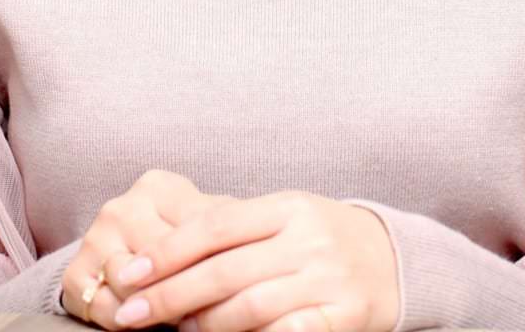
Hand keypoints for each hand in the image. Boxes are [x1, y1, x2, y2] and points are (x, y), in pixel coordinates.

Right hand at [60, 169, 223, 327]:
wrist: (121, 253)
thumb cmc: (176, 235)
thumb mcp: (203, 220)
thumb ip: (225, 225)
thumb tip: (256, 242)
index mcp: (157, 187)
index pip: (194, 227)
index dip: (218, 258)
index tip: (239, 282)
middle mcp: (121, 207)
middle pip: (162, 258)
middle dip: (188, 287)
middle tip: (211, 307)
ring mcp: (94, 238)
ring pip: (132, 285)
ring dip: (157, 307)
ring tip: (182, 317)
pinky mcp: (74, 273)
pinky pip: (104, 307)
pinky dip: (127, 320)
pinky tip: (146, 323)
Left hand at [106, 188, 400, 331]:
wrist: (393, 261)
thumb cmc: (322, 238)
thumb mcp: (287, 218)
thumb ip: (237, 232)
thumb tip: (164, 258)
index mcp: (290, 207)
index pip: (217, 225)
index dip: (170, 250)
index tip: (133, 271)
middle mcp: (309, 240)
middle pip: (225, 270)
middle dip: (171, 294)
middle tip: (131, 314)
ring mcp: (327, 280)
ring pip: (249, 307)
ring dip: (203, 324)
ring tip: (174, 330)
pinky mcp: (341, 319)